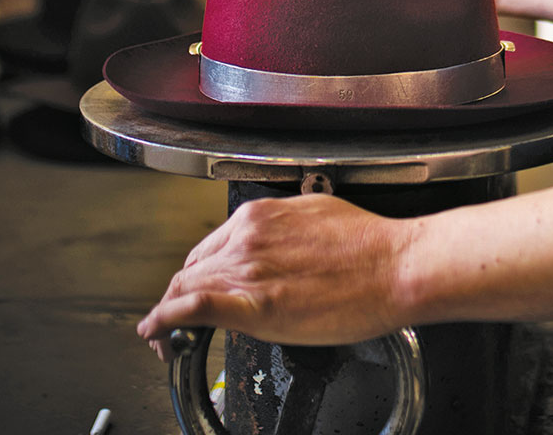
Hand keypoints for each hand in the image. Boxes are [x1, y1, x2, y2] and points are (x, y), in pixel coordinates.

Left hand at [137, 194, 413, 359]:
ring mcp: (248, 270)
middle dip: (177, 296)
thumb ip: (283, 231)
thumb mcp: (317, 216)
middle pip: (191, 270)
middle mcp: (247, 238)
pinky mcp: (255, 305)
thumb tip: (275, 246)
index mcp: (260, 216)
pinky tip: (154, 333)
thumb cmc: (371, 246)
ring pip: (184, 288)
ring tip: (163, 337)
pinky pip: (191, 309)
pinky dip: (163, 321)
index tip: (193, 290)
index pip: (208, 248)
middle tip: (175, 322)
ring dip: (166, 313)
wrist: (397, 266)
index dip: (194, 274)